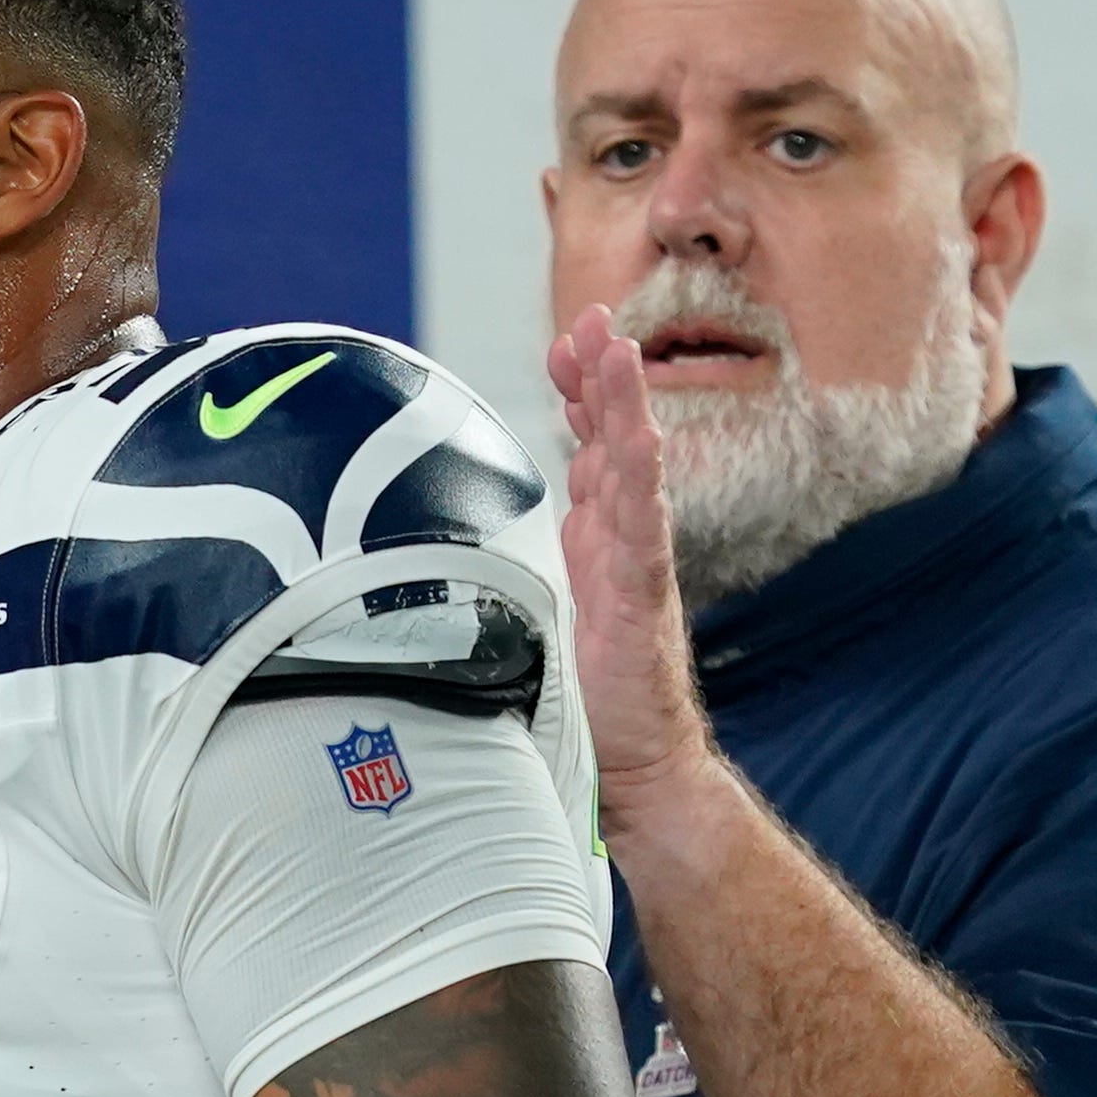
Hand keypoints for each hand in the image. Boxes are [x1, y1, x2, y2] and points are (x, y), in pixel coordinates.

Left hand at [543, 308, 714, 828]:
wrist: (634, 773)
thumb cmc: (583, 706)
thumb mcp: (527, 624)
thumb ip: (508, 580)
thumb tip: (450, 547)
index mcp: (591, 545)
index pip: (585, 451)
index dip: (577, 395)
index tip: (563, 344)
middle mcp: (618, 544)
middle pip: (610, 442)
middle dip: (600, 379)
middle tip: (589, 323)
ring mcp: (636, 567)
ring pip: (632, 468)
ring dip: (623, 406)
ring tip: (615, 349)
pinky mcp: (645, 600)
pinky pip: (645, 528)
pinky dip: (643, 478)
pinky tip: (641, 435)